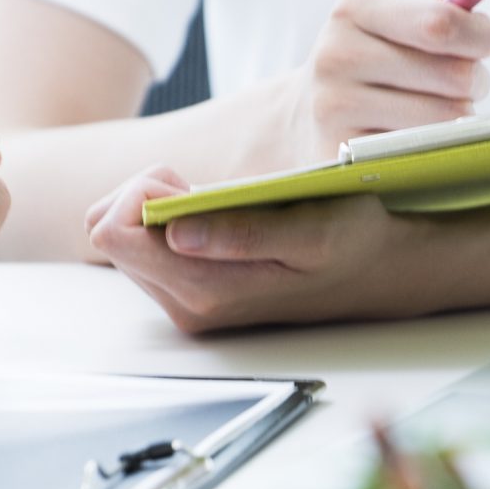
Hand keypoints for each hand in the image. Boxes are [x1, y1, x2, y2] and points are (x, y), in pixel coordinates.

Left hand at [87, 168, 420, 333]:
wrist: (380, 274)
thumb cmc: (352, 241)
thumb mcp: (310, 229)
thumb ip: (240, 233)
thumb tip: (174, 233)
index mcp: (205, 290)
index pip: (113, 233)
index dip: (140, 191)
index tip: (186, 180)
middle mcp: (186, 307)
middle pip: (109, 234)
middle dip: (146, 196)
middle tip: (200, 187)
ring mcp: (187, 305)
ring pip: (126, 242)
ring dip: (160, 208)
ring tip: (218, 204)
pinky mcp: (192, 296)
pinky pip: (149, 249)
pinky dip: (172, 222)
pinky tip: (218, 219)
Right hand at [276, 0, 489, 165]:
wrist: (305, 114)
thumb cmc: (367, 52)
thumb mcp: (390, 7)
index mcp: (356, 6)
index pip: (442, 23)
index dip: (480, 35)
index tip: (483, 42)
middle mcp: (339, 54)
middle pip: (454, 75)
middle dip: (475, 79)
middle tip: (460, 81)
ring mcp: (336, 107)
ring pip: (446, 118)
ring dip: (458, 115)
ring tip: (435, 106)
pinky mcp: (342, 153)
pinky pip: (423, 151)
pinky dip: (434, 144)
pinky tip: (414, 133)